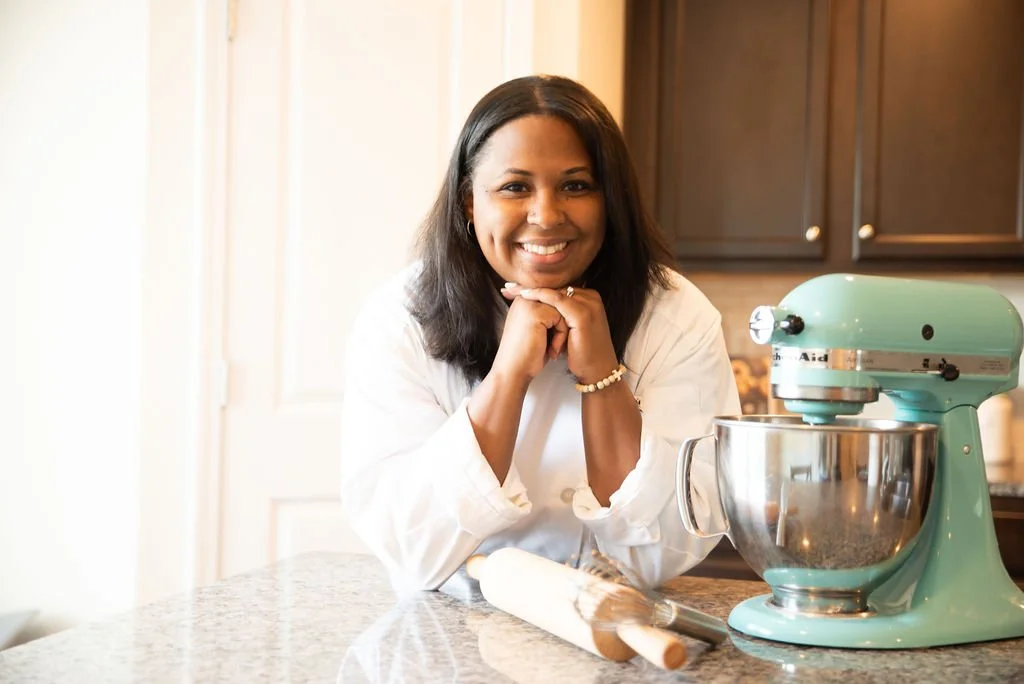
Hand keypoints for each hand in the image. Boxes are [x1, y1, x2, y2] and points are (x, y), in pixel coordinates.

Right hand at [492, 287, 567, 384]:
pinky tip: (551, 349)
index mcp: (523, 299)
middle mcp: (524, 298)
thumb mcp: (538, 328)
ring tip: (552, 348)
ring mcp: (529, 304)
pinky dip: (561, 336)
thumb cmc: (527, 354)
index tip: (549, 339)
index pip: (553, 301)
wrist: (514, 370)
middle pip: (559, 304)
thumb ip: (547, 314)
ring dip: (562, 332)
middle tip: (553, 345)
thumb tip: (567, 306)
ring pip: (562, 311)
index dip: (558, 321)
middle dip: (561, 325)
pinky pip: (561, 318)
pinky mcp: (535, 313)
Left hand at [501, 285, 617, 383]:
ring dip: (532, 290)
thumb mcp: (570, 328)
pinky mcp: (582, 314)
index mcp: (588, 298)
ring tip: (511, 290)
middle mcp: (590, 297)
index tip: (515, 288)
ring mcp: (588, 304)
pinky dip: (539, 297)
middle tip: (508, 286)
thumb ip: (560, 314)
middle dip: (530, 286)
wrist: (596, 370)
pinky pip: (557, 300)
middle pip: (555, 287)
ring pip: (554, 291)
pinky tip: (524, 296)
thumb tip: (539, 308)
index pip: (558, 288)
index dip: (536, 288)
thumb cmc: (581, 352)